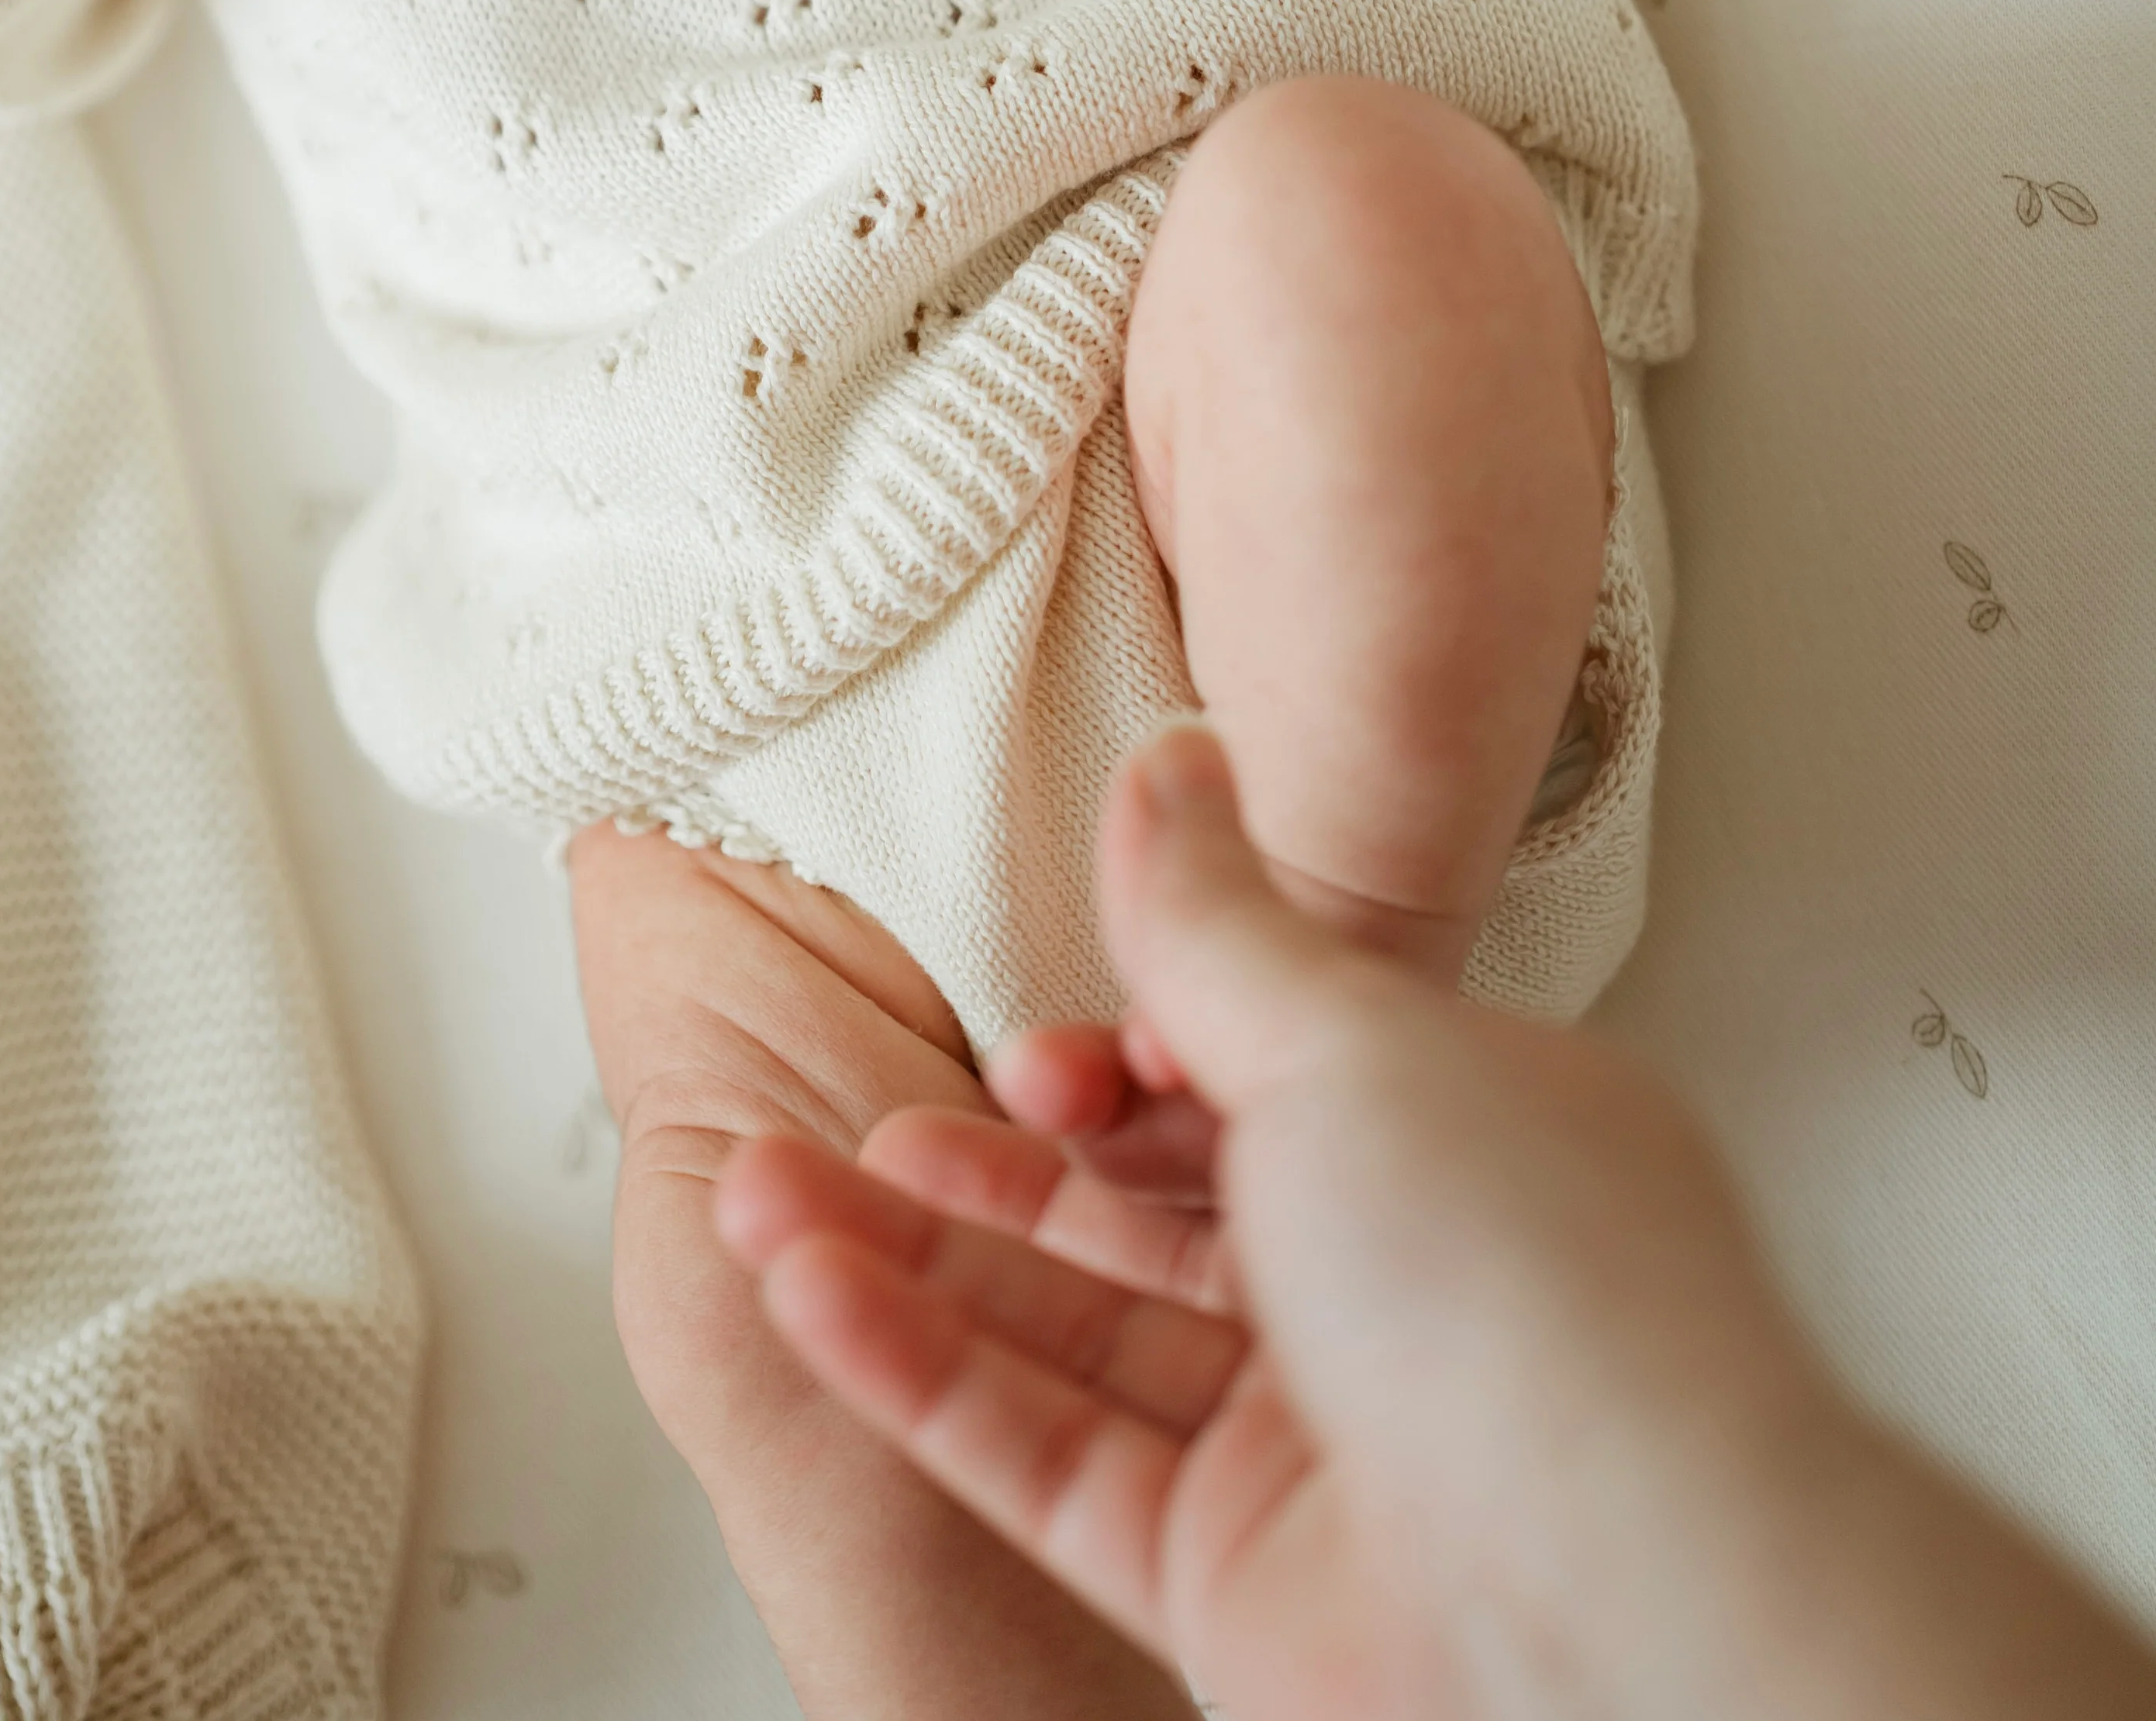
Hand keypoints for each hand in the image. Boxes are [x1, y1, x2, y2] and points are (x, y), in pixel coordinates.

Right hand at [715, 721, 1861, 1720]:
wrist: (1626, 1625)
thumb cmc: (1552, 1326)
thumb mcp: (1353, 1045)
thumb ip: (1219, 923)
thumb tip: (1172, 768)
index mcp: (1464, 1142)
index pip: (1257, 1070)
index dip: (1127, 1046)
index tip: (1032, 1030)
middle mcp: (1399, 1291)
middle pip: (1141, 1207)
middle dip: (985, 1152)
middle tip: (855, 1108)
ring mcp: (1317, 1447)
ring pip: (1068, 1333)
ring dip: (910, 1256)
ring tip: (768, 1191)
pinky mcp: (1238, 1583)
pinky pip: (1044, 1459)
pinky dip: (920, 1376)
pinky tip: (819, 1297)